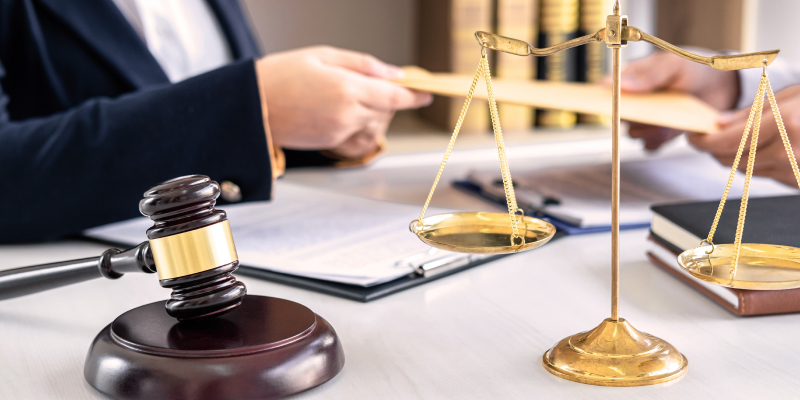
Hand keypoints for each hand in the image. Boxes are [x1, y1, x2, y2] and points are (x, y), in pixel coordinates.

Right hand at [255, 46, 432, 158]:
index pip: (394, 95)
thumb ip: (361, 64)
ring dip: (375, 113)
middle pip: (387, 110)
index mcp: (347, 87)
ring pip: (375, 124)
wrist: (251, 106)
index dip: (414, 95)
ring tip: (355, 97)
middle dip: (390, 98)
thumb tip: (392, 73)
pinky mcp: (330, 143)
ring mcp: (339, 131)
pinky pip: (359, 137)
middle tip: (380, 86)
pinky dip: (362, 127)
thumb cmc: (280, 75)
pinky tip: (348, 115)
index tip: (427, 93)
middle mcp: (346, 113)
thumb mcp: (323, 55)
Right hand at [603, 50, 738, 148]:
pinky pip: (649, 145)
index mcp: (630, 79)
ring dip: (648, 130)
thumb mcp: (673, 65)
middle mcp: (633, 102)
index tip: (605, 104)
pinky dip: (658, 141)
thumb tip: (618, 85)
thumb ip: (648, 74)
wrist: (721, 86)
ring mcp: (645, 120)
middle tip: (652, 111)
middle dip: (634, 117)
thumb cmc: (694, 69)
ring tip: (668, 120)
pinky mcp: (658, 135)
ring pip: (633, 133)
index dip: (599, 99)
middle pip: (618, 117)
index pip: (605, 91)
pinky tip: (672, 131)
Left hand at [687, 85, 799, 186]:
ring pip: (747, 170)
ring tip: (743, 138)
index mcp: (785, 125)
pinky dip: (758, 162)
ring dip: (737, 156)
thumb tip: (719, 124)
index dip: (704, 141)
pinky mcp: (797, 181)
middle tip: (711, 136)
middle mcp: (789, 152)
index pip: (729, 142)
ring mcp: (795, 170)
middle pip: (733, 160)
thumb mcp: (789, 97)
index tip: (692, 136)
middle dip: (716, 149)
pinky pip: (766, 175)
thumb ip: (751, 113)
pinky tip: (766, 147)